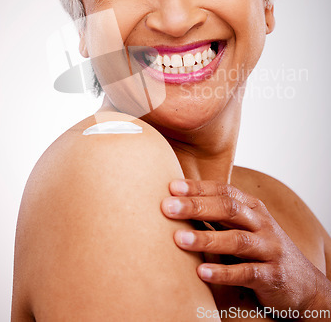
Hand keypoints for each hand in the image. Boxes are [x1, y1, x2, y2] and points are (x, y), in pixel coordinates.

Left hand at [161, 179, 330, 315]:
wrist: (304, 283)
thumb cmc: (262, 248)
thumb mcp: (245, 226)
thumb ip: (219, 214)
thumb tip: (178, 202)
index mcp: (252, 207)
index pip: (224, 190)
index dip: (199, 187)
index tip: (171, 187)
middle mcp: (262, 223)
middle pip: (229, 209)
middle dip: (197, 206)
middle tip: (167, 207)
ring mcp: (269, 249)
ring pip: (237, 240)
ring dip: (206, 238)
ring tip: (178, 239)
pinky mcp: (273, 276)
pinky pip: (247, 273)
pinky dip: (224, 272)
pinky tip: (202, 272)